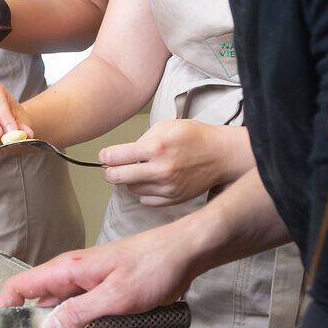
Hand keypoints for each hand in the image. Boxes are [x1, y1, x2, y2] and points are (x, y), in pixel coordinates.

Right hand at [0, 227, 199, 327]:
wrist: (186, 255)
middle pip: (48, 321)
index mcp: (65, 272)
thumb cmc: (152, 265)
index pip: (19, 288)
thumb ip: (78, 313)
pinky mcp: (106, 303)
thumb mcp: (115, 295)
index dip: (9, 311)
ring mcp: (88, 294)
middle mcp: (71, 283)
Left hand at [100, 120, 252, 206]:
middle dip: (109, 171)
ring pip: (131, 189)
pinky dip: (144, 191)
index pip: (114, 157)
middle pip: (117, 177)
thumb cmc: (194, 137)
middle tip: (112, 167)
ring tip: (142, 169)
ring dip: (130, 180)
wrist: (222, 155)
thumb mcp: (166, 127)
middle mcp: (160, 170)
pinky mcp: (173, 199)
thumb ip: (142, 140)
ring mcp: (167, 187)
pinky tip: (153, 180)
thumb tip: (121, 154)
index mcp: (156, 148)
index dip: (105, 157)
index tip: (105, 156)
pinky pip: (145, 200)